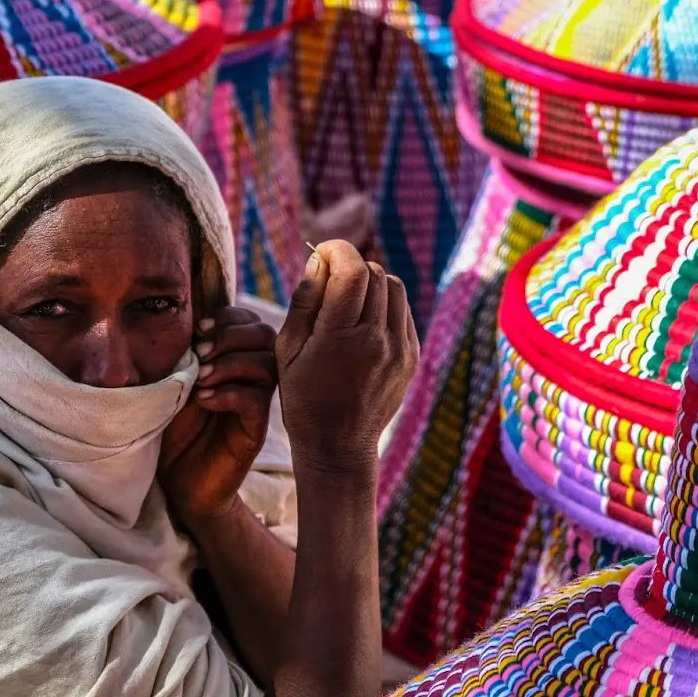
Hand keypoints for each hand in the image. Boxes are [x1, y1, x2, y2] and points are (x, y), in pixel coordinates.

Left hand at [159, 307, 277, 521]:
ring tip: (200, 377)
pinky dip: (229, 393)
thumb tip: (184, 323)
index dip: (229, 316)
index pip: (249, 322)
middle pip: (266, 336)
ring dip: (230, 363)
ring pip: (267, 365)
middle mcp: (250, 378)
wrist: (177, 480)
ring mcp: (255, 404)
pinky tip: (204, 400)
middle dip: (232, 335)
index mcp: (233, 360)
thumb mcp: (172, 383)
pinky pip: (256, 401)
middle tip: (200, 352)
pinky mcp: (253, 431)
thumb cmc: (172, 428)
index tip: (200, 329)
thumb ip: (183, 355)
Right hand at [277, 242, 418, 477]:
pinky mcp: (411, 357)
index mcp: (340, 338)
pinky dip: (383, 305)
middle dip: (349, 266)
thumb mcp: (287, 351)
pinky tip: (362, 323)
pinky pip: (402, 311)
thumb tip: (318, 261)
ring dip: (369, 283)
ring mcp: (399, 349)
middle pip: (373, 273)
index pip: (352, 271)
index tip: (320, 253)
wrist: (338, 445)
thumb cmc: (302, 397)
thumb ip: (304, 302)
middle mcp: (376, 340)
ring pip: (393, 287)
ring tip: (347, 301)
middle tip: (328, 280)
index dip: (336, 251)